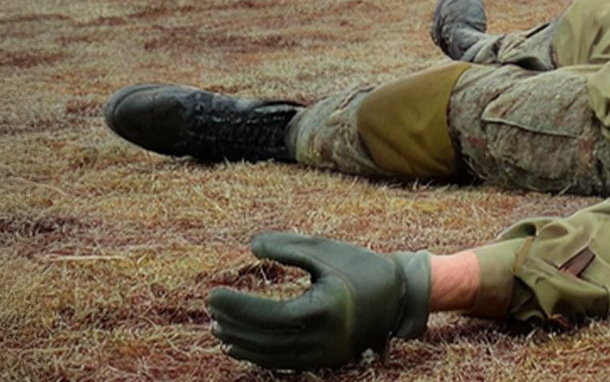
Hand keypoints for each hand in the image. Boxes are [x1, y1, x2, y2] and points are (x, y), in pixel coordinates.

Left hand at [206, 232, 430, 370]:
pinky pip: (285, 362)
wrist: (398, 296)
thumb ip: (287, 247)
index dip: (238, 308)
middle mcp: (325, 337)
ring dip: (243, 343)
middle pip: (267, 339)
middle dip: (235, 325)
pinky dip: (259, 355)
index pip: (270, 315)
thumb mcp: (324, 249)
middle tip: (211, 309)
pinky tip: (240, 345)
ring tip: (218, 328)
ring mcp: (327, 353)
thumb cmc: (359, 266)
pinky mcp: (327, 360)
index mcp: (325, 308)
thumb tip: (250, 246)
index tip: (214, 295)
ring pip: (274, 356)